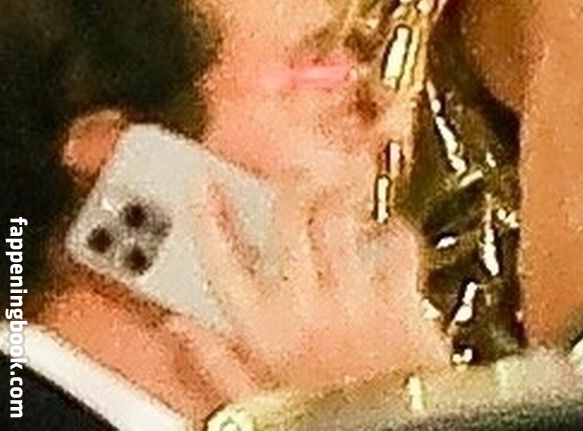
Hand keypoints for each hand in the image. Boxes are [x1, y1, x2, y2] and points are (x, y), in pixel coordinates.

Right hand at [164, 183, 448, 403]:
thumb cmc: (322, 424)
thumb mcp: (250, 404)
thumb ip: (213, 362)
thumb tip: (180, 329)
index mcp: (261, 331)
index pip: (222, 260)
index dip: (209, 217)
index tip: (205, 184)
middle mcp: (306, 304)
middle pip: (288, 219)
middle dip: (288, 186)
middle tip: (292, 176)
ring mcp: (356, 297)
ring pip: (341, 219)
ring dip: (340, 198)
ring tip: (340, 191)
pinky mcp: (402, 299)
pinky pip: (400, 243)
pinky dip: (396, 230)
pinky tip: (390, 231)